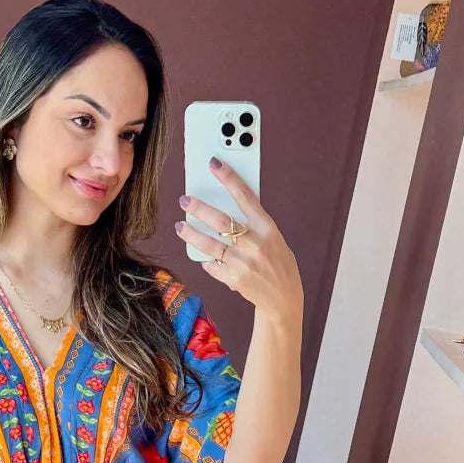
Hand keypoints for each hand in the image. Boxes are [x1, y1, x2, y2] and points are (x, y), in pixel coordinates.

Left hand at [175, 158, 302, 320]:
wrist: (283, 298)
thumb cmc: (276, 262)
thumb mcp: (272, 238)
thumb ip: (252, 224)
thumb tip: (223, 206)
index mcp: (267, 228)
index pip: (245, 197)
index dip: (228, 178)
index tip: (214, 164)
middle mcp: (256, 244)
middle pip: (221, 220)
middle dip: (199, 208)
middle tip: (185, 200)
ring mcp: (244, 263)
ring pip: (210, 244)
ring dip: (191, 234)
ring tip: (180, 226)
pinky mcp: (235, 279)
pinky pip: (212, 265)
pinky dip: (205, 260)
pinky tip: (202, 255)